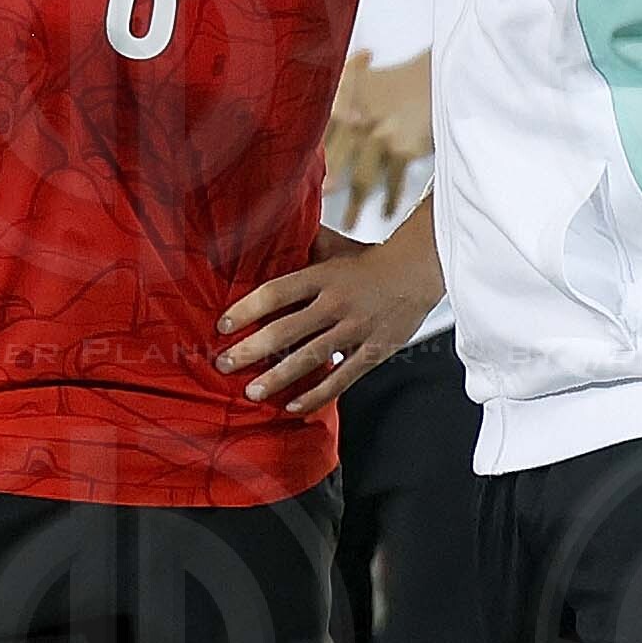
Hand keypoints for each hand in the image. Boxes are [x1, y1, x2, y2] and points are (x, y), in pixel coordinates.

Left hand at [218, 228, 441, 414]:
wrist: (418, 270)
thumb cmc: (369, 260)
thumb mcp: (334, 246)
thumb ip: (302, 246)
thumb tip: (268, 236)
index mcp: (323, 276)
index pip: (276, 292)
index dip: (247, 309)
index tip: (223, 325)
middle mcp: (336, 303)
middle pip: (286, 330)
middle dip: (251, 350)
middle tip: (224, 363)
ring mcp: (355, 330)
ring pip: (310, 358)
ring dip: (278, 377)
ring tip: (252, 391)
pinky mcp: (373, 352)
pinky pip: (341, 379)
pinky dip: (316, 394)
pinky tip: (292, 406)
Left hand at [322, 52, 430, 219]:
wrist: (438, 77)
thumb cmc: (400, 80)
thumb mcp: (361, 76)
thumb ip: (335, 88)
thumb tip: (316, 103)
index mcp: (342, 103)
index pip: (318, 136)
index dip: (307, 160)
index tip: (299, 179)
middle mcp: (357, 122)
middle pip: (334, 163)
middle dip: (323, 187)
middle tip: (315, 208)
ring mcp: (380, 138)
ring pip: (361, 180)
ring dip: (355, 205)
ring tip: (349, 222)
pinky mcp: (403, 150)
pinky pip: (393, 182)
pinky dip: (390, 199)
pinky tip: (387, 211)